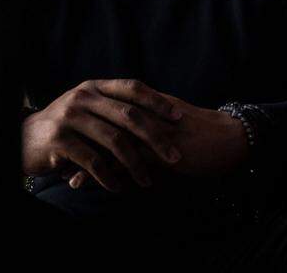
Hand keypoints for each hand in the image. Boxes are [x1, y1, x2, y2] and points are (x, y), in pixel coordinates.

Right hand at [21, 79, 184, 191]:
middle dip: (156, 138)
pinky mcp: (59, 141)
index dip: (157, 102)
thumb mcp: (86, 108)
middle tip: (174, 157)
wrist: (22, 139)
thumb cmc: (64, 127)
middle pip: (129, 115)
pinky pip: (93, 162)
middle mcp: (82, 97)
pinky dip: (110, 177)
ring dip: (136, 164)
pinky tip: (119, 187)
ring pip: (114, 141)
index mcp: (93, 87)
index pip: (132, 88)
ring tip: (147, 181)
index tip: (179, 118)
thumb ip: (112, 108)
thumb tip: (156, 117)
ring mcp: (70, 118)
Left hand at [66, 93, 250, 188]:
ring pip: (108, 146)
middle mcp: (143, 114)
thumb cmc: (200, 130)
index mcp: (143, 101)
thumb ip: (143, 116)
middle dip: (78, 143)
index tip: (64, 139)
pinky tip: (90, 185)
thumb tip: (122, 124)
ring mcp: (150, 132)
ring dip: (86, 161)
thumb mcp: (167, 116)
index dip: (83, 126)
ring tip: (66, 175)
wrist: (230, 138)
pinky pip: (124, 164)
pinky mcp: (159, 152)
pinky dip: (104, 175)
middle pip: (100, 127)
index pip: (104, 111)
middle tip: (56, 157)